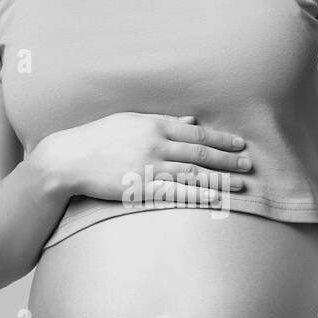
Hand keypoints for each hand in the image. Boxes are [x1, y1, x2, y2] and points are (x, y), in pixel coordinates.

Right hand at [44, 113, 251, 205]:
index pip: (197, 132)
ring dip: (221, 178)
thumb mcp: (130, 120)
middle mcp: (155, 144)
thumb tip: (191, 121)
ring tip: (242, 183)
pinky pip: (176, 192)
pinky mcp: (141, 187)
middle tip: (249, 164)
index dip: (222, 138)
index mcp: (153, 125)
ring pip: (194, 173)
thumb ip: (163, 120)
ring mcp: (149, 166)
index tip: (240, 144)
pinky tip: (216, 197)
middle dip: (229, 158)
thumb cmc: (98, 138)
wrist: (68, 159)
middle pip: (201, 152)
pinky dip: (199, 194)